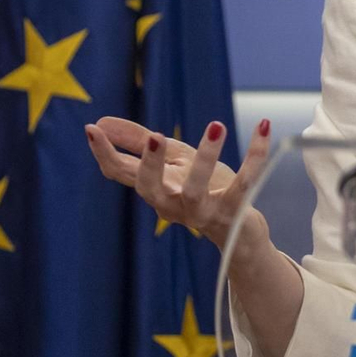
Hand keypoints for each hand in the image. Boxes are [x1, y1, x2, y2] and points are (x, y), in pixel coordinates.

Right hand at [85, 115, 271, 249]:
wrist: (239, 233)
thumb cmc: (201, 190)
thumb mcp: (171, 162)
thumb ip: (139, 143)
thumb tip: (101, 123)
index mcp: (154, 190)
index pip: (120, 173)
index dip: (104, 153)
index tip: (91, 129)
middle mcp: (172, 204)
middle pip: (150, 189)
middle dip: (150, 165)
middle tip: (154, 136)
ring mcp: (202, 211)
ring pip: (197, 191)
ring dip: (205, 158)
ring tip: (217, 125)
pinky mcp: (233, 210)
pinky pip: (245, 183)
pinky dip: (256, 155)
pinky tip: (264, 127)